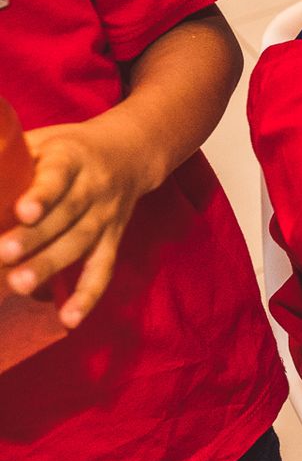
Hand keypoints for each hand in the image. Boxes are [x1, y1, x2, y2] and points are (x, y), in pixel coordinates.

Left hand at [1, 117, 158, 326]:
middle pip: (68, 217)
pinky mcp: (111, 241)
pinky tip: (68, 319)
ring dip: (51, 266)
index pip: (58, 178)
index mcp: (73, 158)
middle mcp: (95, 189)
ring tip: (19, 285)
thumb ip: (8, 158)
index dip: (42, 195)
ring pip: (80, 245)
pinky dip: (87, 296)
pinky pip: (102, 270)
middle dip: (36, 238)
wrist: (131, 152)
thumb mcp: (41, 140)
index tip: (23, 211)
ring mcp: (105, 217)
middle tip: (3, 254)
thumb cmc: (67, 149)